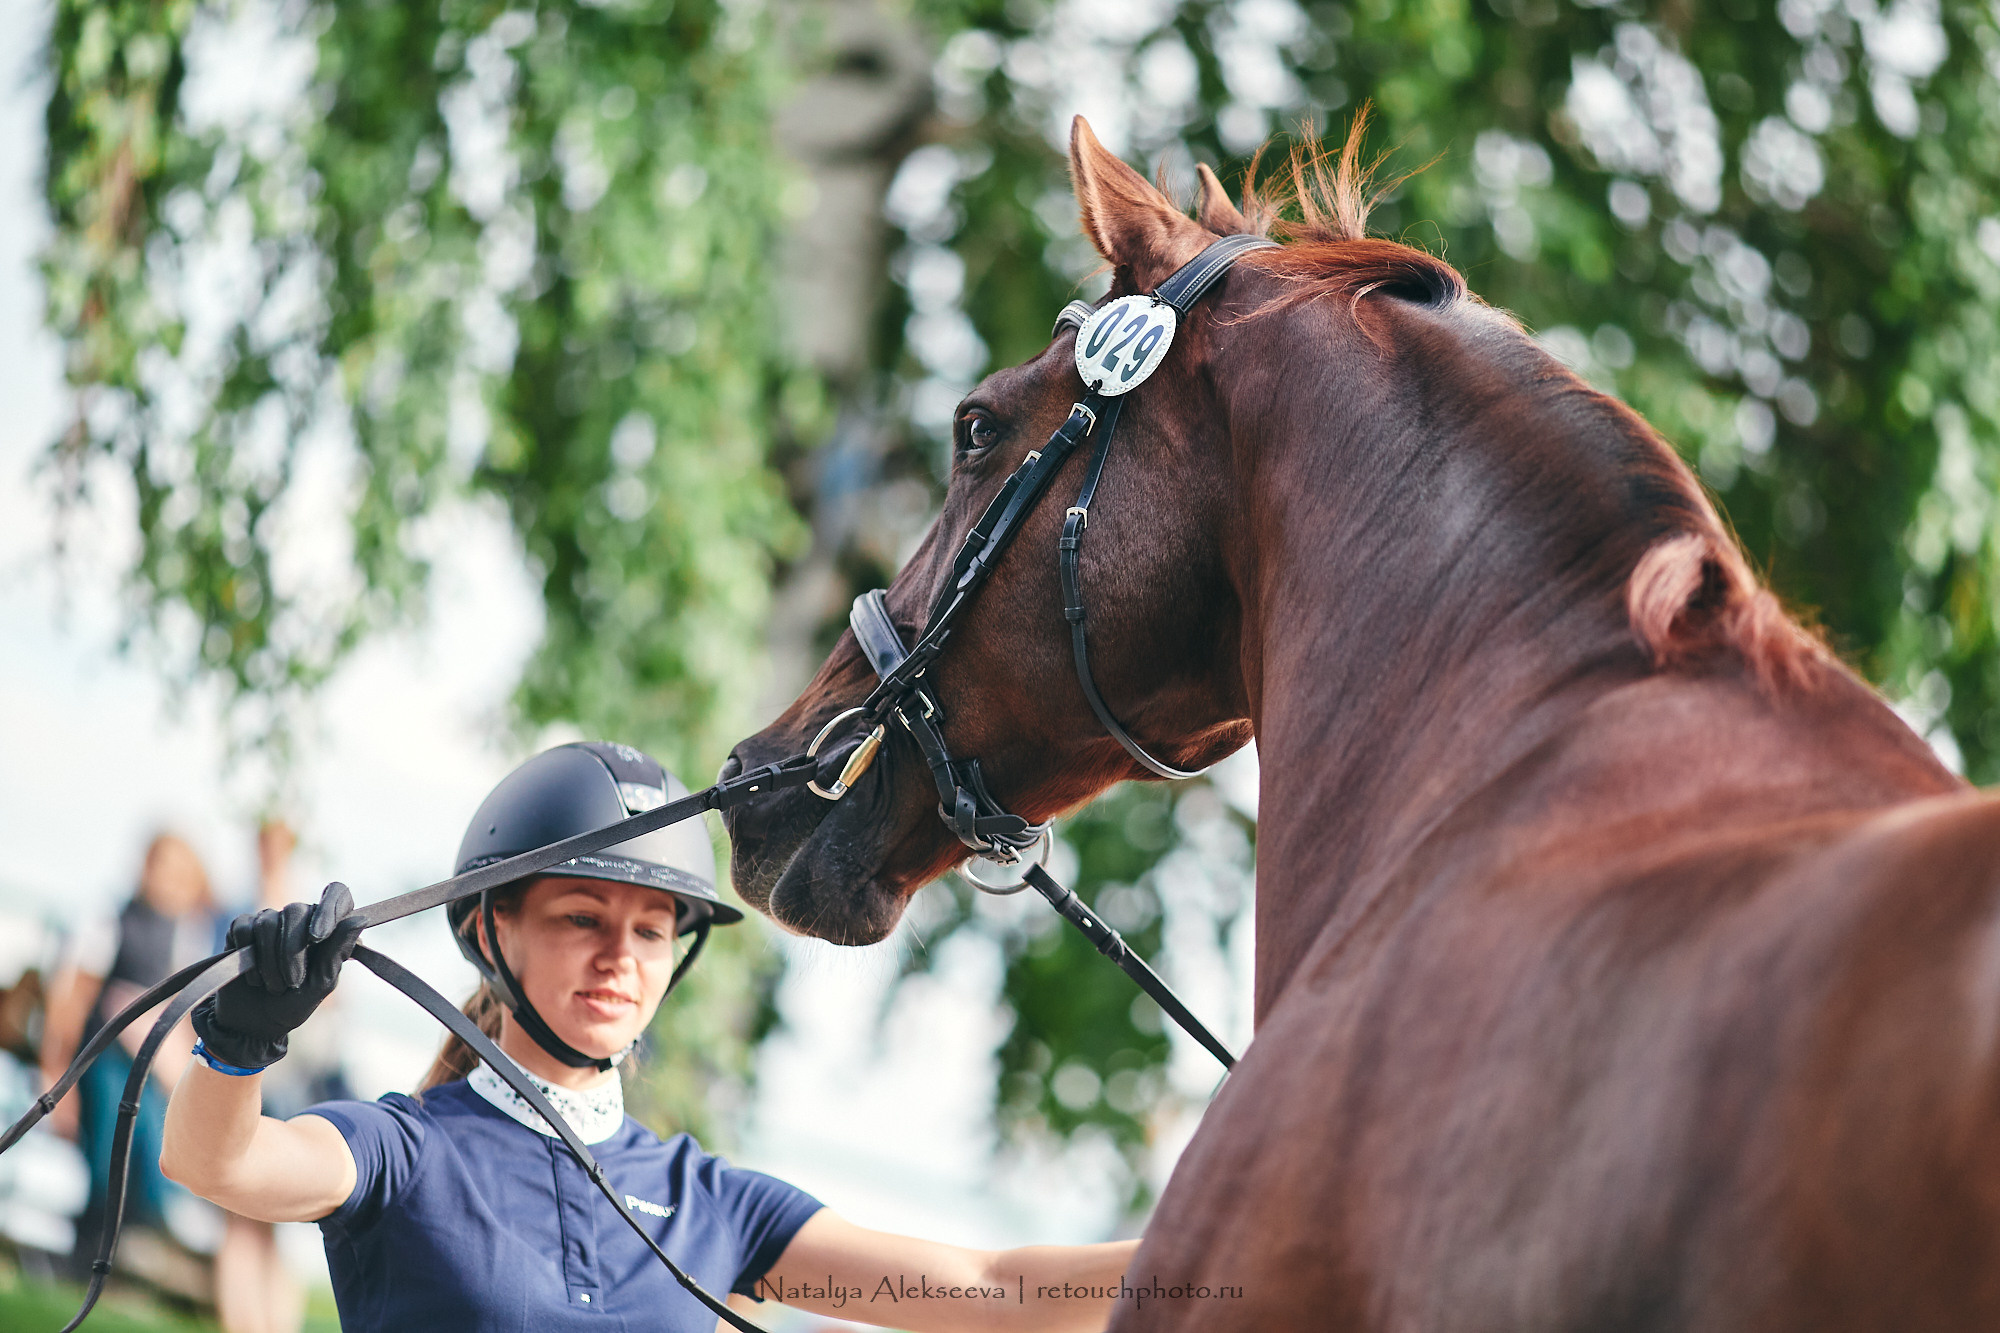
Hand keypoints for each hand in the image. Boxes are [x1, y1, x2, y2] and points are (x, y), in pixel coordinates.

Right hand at [192, 883, 360, 1071]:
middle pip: (296, 910)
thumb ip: (338, 952)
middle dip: (292, 952)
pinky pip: (243, 927)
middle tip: (292, 983)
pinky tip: (252, 977)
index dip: (329, 908)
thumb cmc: (294, 1004)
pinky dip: (247, 956)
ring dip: (269, 962)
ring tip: (274, 986)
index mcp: (326, 928)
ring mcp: (269, 921)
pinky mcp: (241, 929)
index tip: (317, 936)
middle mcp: (299, 919)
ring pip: (268, 921)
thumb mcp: (321, 984)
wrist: (253, 1026)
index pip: (337, 895)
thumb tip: (361, 919)